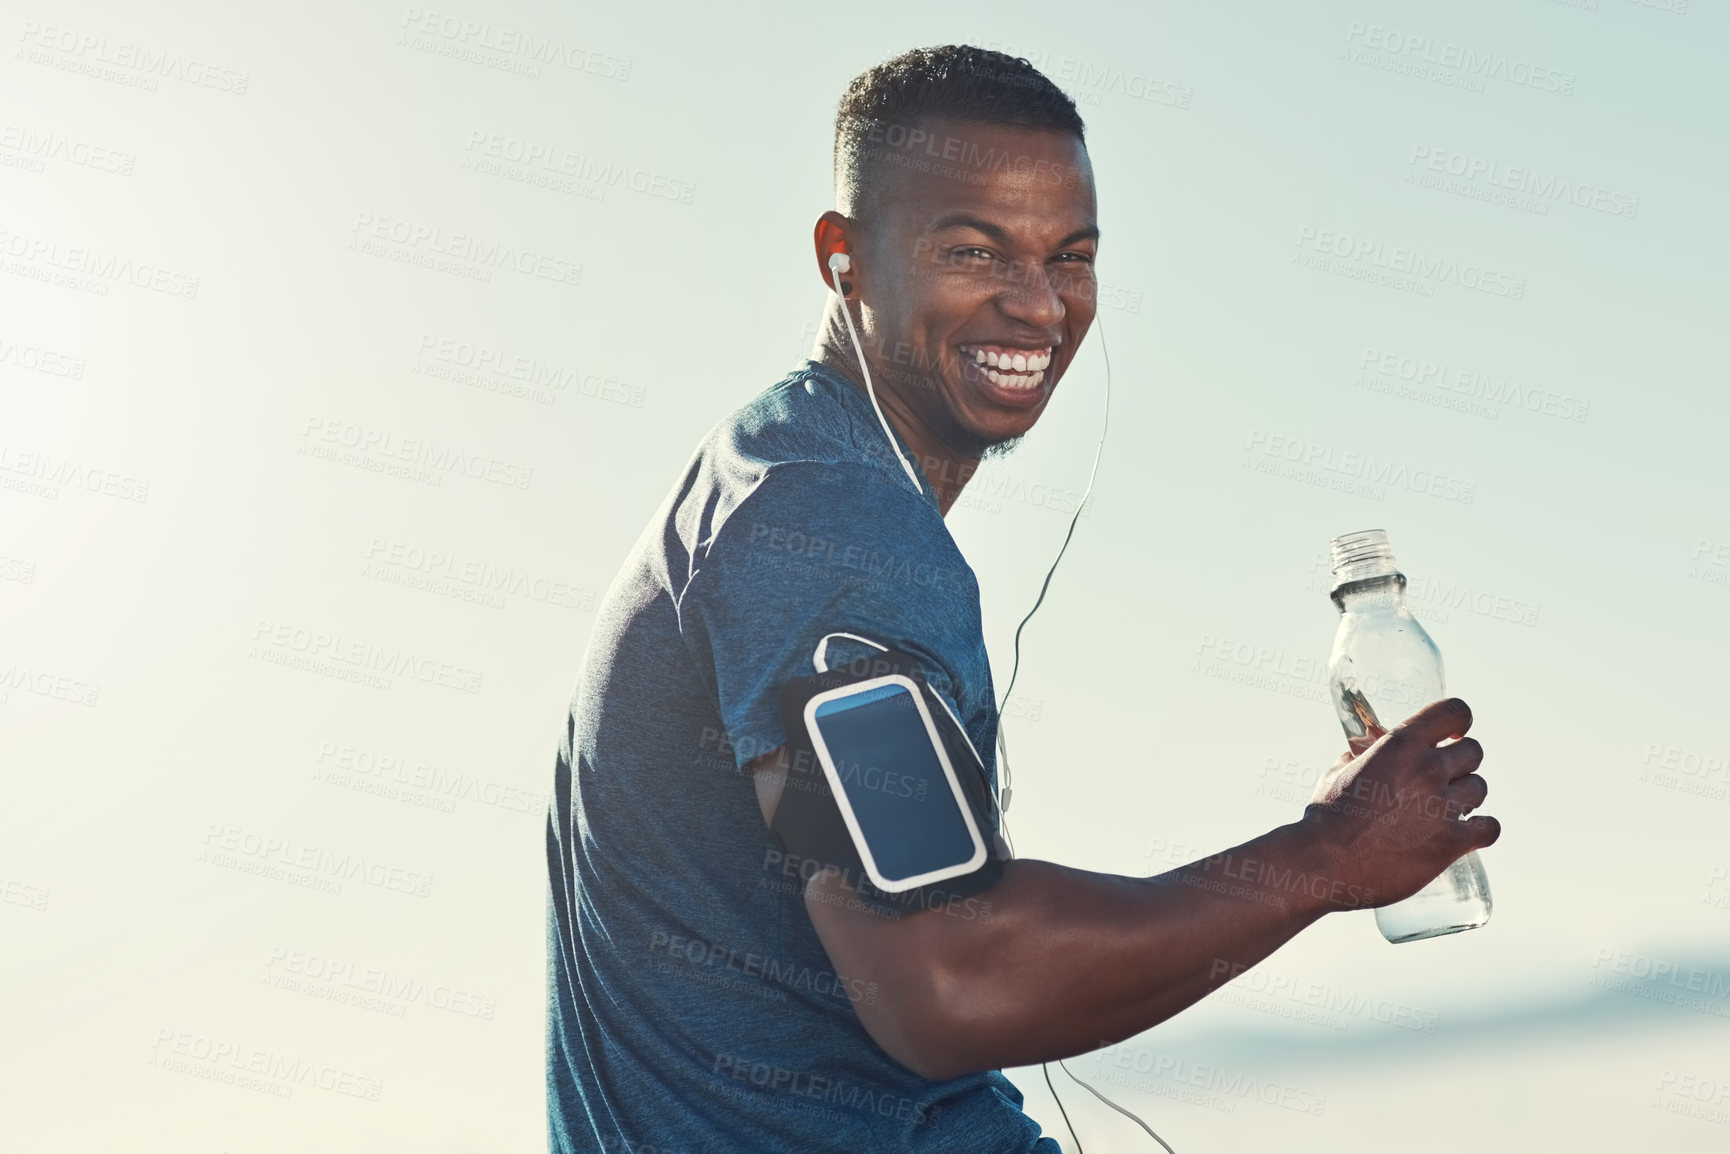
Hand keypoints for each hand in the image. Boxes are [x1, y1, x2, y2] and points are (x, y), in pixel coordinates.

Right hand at [1301, 698, 1500, 907]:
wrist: (1324, 862)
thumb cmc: (1326, 818)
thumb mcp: (1338, 773)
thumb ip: (1360, 757)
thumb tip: (1365, 751)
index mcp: (1400, 745)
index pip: (1454, 712)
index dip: (1459, 721)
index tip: (1454, 734)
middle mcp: (1427, 769)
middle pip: (1473, 751)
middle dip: (1460, 763)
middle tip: (1443, 779)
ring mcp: (1442, 806)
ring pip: (1480, 787)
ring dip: (1466, 796)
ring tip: (1447, 808)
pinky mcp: (1451, 842)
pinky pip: (1489, 828)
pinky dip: (1482, 829)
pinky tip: (1469, 832)